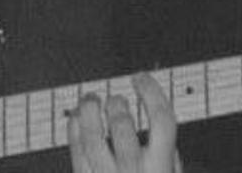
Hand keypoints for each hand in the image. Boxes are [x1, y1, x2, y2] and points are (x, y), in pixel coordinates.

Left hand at [68, 73, 182, 172]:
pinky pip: (76, 151)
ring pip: (92, 138)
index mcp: (161, 167)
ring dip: (89, 112)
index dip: (151, 92)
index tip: (141, 78)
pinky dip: (74, 130)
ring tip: (90, 99)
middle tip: (115, 98)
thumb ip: (168, 155)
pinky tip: (76, 118)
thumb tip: (160, 120)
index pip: (161, 120)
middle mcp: (133, 171)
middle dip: (117, 104)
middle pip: (122, 125)